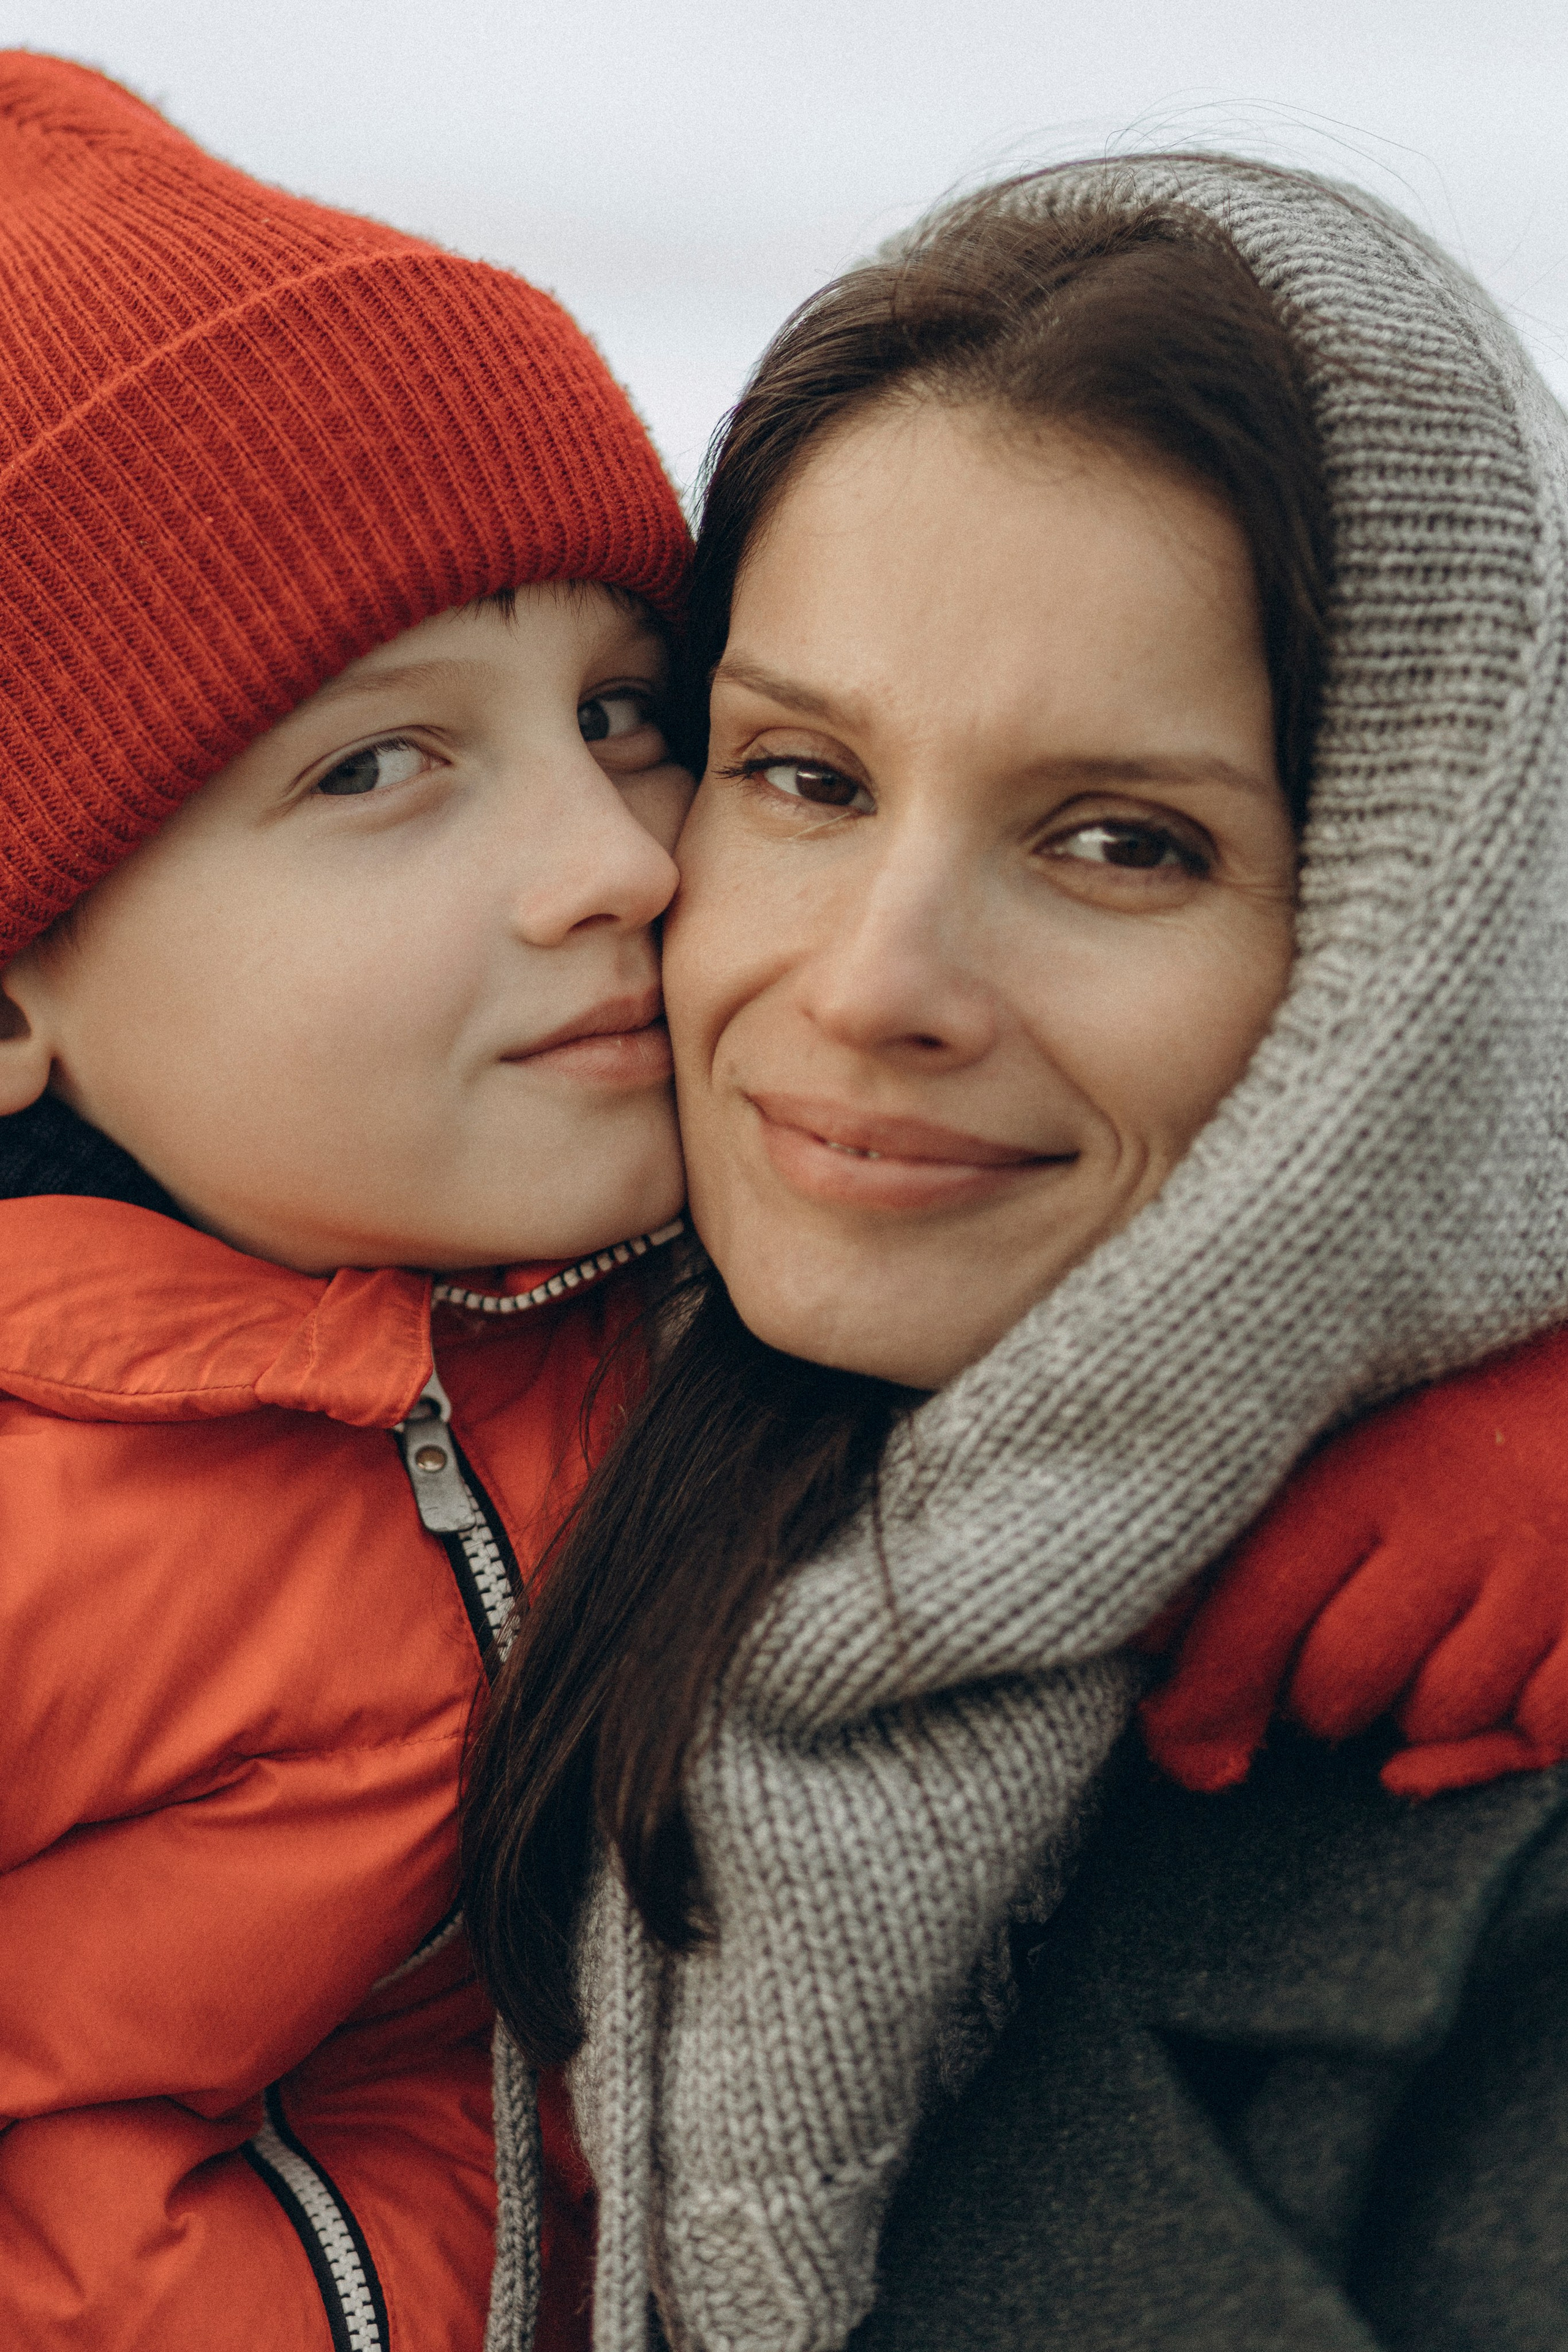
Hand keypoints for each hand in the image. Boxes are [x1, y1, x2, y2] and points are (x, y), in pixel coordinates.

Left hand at [1140, 1325, 1567, 1799]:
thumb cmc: (1433, 1437)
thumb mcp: (1329, 1456)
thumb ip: (1238, 1543)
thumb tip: (1144, 1638)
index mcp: (1366, 1472)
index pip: (1256, 1606)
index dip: (1200, 1692)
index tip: (1170, 1733)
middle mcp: (1459, 1525)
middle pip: (1336, 1688)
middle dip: (1310, 1698)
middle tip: (1323, 1658)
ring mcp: (1546, 1582)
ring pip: (1431, 1722)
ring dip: (1406, 1713)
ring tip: (1416, 1647)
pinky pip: (1533, 1738)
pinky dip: (1499, 1737)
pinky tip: (1493, 1678)